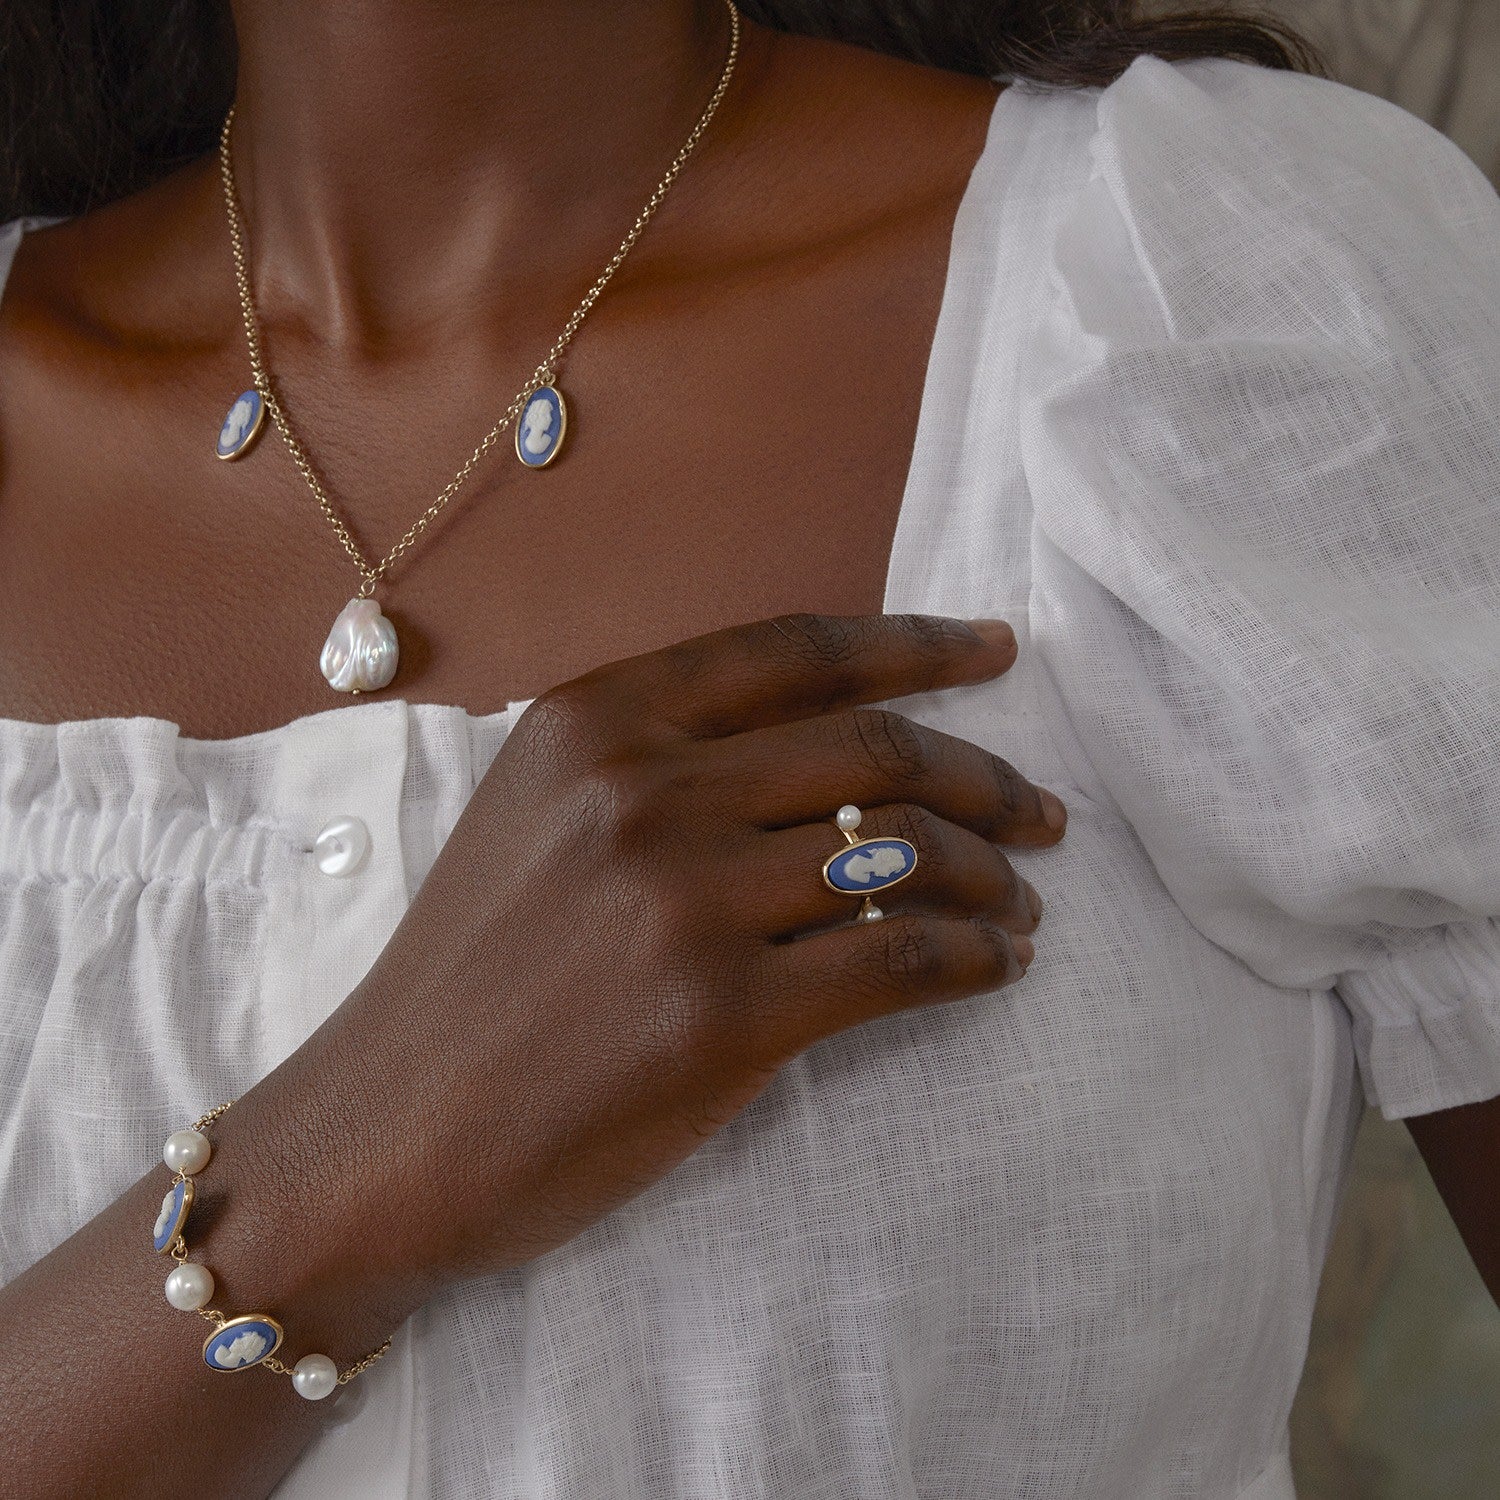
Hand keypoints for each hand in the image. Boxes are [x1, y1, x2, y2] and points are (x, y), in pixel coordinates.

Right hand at [264, 614, 1065, 1286]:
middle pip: (876, 748)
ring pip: (907, 851)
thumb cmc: (470, 980)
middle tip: (1040, 815)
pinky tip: (997, 966)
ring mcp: (684, 899)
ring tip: (1022, 905)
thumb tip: (832, 747)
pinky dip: (976, 956)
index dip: (918, 644)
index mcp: (599, 719)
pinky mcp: (722, 1016)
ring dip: (993, 876)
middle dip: (987, 778)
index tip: (996, 652)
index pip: (800, 651)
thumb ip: (660, 759)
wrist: (386, 1134)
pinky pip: (904, 958)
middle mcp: (645, 787)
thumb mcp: (538, 817)